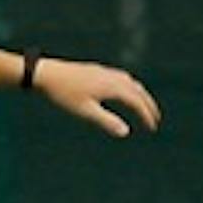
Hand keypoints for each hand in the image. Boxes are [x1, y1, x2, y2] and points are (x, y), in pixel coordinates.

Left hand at [33, 58, 161, 137]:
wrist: (47, 74)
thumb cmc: (64, 94)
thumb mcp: (85, 111)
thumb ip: (106, 121)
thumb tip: (126, 132)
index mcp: (111, 86)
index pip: (135, 102)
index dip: (146, 115)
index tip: (152, 128)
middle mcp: (111, 76)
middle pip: (137, 90)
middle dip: (148, 105)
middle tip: (155, 119)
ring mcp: (104, 72)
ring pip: (130, 82)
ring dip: (139, 94)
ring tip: (143, 106)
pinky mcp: (96, 70)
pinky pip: (120, 77)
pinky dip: (129, 86)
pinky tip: (123, 91)